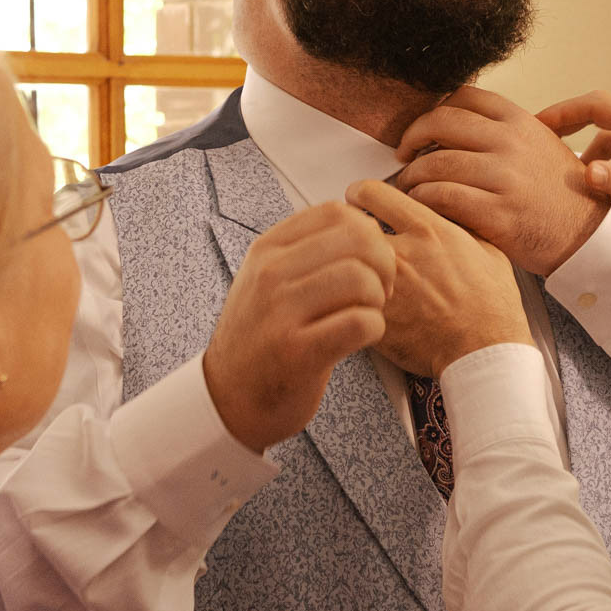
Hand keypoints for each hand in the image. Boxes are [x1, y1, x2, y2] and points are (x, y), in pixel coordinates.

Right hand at [204, 204, 394, 451]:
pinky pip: (361, 323)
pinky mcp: (298, 352)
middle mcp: (270, 274)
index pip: (336, 212)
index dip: (368, 232)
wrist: (227, 398)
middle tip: (381, 290)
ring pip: (362, 279)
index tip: (369, 259)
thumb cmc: (259, 339)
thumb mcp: (266, 280)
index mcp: (267, 249)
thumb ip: (305, 250)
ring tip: (368, 314)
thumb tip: (363, 226)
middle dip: (383, 265)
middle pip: (357, 241)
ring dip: (378, 299)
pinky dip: (374, 328)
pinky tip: (361, 337)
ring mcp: (281, 312)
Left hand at [347, 181, 530, 378]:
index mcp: (429, 231)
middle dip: (345, 227)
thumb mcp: (489, 251)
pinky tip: (357, 298)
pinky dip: (348, 295)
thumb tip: (447, 213)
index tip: (357, 197)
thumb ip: (461, 226)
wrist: (486, 350)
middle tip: (346, 232)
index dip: (360, 193)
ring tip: (351, 267)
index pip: (374, 193)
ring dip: (345, 261)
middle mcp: (404, 253)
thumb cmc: (492, 307)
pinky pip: (348, 297)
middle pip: (349, 224)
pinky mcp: (377, 318)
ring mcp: (386, 286)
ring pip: (345, 261)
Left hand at [392, 86, 607, 276]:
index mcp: (520, 122)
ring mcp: (504, 177)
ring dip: (412, 174)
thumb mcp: (539, 146)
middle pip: (441, 122)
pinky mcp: (497, 212)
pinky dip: (422, 198)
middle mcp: (511, 143)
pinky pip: (442, 196)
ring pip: (436, 162)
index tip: (423, 128)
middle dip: (412, 136)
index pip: (464, 96)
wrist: (588, 236)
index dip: (434, 109)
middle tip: (403, 153)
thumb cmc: (558, 195)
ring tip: (410, 185)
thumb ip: (503, 133)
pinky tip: (420, 204)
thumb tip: (454, 124)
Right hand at [539, 90, 610, 249]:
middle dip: (568, 127)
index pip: (598, 106)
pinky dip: (608, 163)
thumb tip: (586, 171)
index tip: (535, 123)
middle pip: (601, 117)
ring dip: (589, 152)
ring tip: (566, 175)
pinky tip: (601, 185)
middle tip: (538, 145)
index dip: (563, 111)